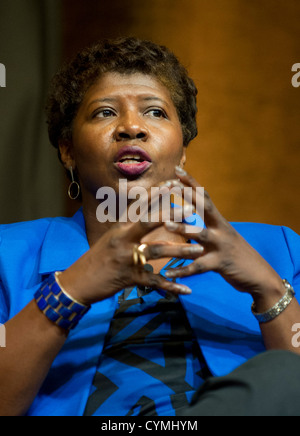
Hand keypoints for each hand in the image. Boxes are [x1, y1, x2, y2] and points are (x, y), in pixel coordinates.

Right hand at [59, 181, 202, 304]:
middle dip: (170, 216)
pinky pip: (155, 281)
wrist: (78, 282)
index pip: (139, 206)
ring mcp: (126, 259)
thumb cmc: (96, 259)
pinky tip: (187, 289)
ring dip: (179, 251)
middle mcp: (122, 240)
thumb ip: (127, 228)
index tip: (173, 183)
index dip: (156, 194)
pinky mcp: (130, 278)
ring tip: (198, 250)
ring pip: (156, 251)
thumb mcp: (110, 238)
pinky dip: (172, 286)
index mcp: (120, 229)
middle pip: (148, 223)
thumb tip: (142, 213)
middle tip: (191, 210)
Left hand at [164, 168, 284, 302]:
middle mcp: (221, 230)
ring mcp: (221, 246)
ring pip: (200, 235)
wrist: (259, 276)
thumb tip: (190, 217)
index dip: (192, 183)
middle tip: (170, 186)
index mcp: (219, 222)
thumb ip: (208, 226)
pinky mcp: (220, 264)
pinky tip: (167, 272)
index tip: (177, 169)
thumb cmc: (235, 255)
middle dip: (187, 196)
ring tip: (165, 224)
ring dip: (182, 228)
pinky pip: (198, 267)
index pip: (204, 197)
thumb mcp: (223, 237)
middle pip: (204, 208)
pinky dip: (182, 270)